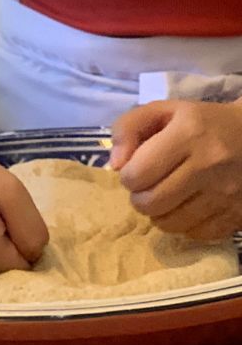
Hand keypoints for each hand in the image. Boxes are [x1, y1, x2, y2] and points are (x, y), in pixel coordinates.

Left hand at [110, 99, 241, 240]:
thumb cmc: (199, 122)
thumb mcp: (161, 110)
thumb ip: (127, 128)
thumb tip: (115, 165)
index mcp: (188, 134)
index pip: (138, 174)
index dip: (127, 177)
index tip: (134, 170)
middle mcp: (209, 165)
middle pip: (152, 203)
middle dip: (138, 198)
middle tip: (145, 188)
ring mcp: (226, 193)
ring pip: (171, 224)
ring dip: (158, 214)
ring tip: (164, 196)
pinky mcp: (238, 214)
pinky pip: (197, 234)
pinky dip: (184, 225)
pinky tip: (186, 206)